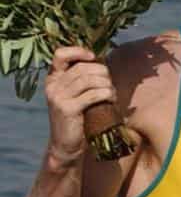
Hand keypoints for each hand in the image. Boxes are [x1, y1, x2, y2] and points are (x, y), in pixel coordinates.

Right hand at [44, 46, 115, 163]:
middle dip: (102, 73)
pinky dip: (107, 94)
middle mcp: (53, 85)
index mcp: (53, 78)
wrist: (67, 144)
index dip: (78, 51)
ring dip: (107, 84)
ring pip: (89, 80)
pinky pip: (93, 95)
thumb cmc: (78, 116)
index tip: (93, 57)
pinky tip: (111, 100)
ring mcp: (58, 97)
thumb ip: (83, 78)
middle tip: (110, 83)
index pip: (60, 55)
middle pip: (82, 67)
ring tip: (112, 93)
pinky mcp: (67, 109)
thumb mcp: (76, 94)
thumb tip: (103, 61)